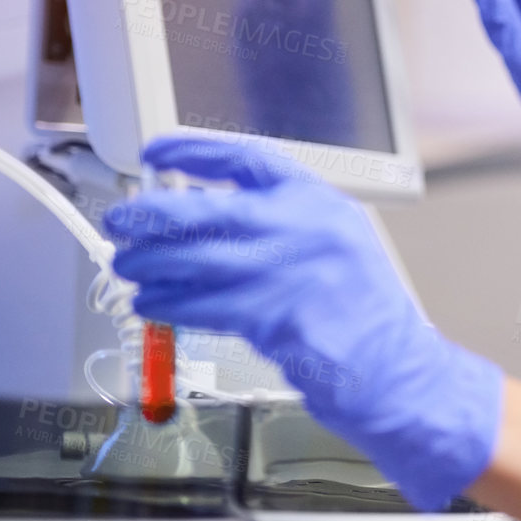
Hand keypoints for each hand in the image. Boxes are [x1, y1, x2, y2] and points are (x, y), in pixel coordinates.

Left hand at [100, 135, 501, 510]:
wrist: (397, 369)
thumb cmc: (364, 314)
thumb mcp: (335, 245)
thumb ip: (278, 226)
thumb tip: (199, 218)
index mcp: (321, 204)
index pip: (247, 159)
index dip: (194, 151)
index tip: (159, 154)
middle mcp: (306, 230)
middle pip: (205, 207)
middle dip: (150, 214)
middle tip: (122, 220)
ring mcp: (290, 274)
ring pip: (193, 259)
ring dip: (149, 264)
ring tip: (130, 268)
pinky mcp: (273, 318)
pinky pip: (200, 305)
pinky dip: (166, 304)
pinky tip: (152, 304)